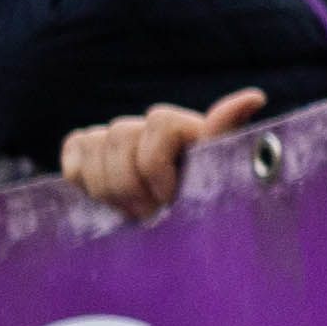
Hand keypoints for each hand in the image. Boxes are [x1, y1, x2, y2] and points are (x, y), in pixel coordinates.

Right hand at [63, 90, 260, 220]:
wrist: (174, 228)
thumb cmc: (202, 200)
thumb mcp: (219, 171)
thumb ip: (225, 133)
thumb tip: (254, 96)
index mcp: (181, 128)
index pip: (159, 121)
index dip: (155, 163)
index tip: (168, 197)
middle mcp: (145, 128)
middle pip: (119, 135)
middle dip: (130, 185)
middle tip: (149, 214)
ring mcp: (113, 139)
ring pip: (93, 148)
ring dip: (109, 189)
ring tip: (132, 211)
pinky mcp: (85, 153)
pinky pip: (72, 157)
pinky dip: (83, 181)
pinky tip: (108, 199)